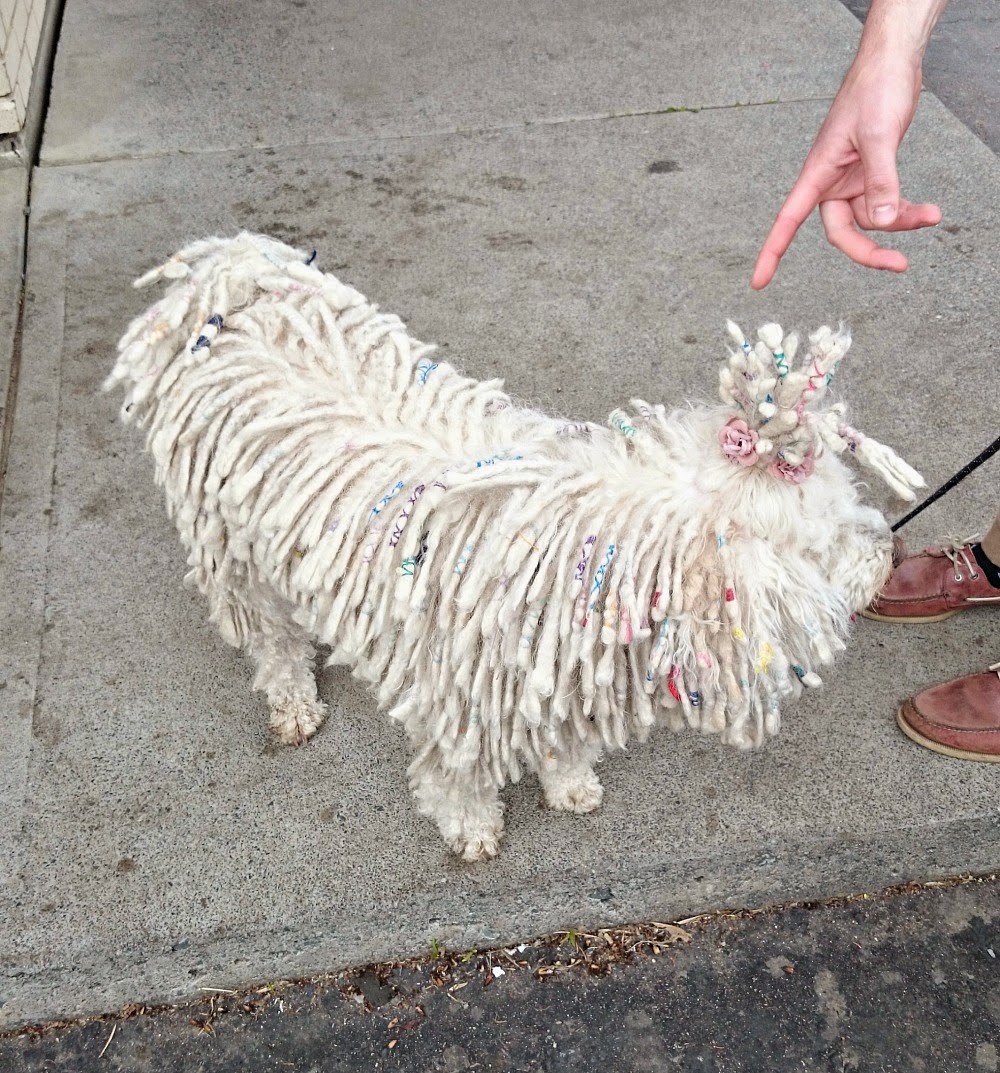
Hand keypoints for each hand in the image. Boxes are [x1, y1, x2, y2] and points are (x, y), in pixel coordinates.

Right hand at [751, 50, 941, 288]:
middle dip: (870, 249)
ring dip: (901, 222)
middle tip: (899, 264)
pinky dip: (905, 211)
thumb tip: (882, 221)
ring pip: (870, 219)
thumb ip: (881, 180)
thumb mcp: (878, 135)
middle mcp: (830, 183)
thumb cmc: (875, 89)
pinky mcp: (872, 175)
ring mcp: (851, 181)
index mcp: (817, 174)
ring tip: (931, 215)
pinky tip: (926, 212)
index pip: (787, 221)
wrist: (892, 64)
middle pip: (841, 232)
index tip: (759, 282)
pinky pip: (885, 204)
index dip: (772, 253)